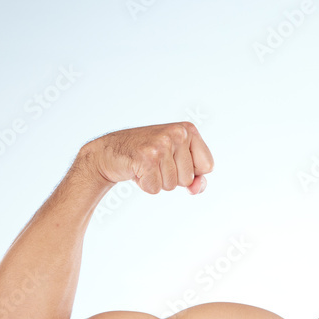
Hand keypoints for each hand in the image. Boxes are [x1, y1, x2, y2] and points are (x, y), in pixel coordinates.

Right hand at [79, 122, 213, 194]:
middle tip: (155, 163)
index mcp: (189, 130)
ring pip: (172, 185)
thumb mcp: (176, 165)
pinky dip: (145, 185)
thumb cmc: (148, 159)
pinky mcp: (146, 156)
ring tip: (146, 165)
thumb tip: (196, 188)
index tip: (174, 161)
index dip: (192, 172)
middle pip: (188, 179)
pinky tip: (136, 169)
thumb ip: (196, 179)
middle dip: (171, 178)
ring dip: (157, 181)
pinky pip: (155, 188)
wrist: (110, 153)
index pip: (208, 166)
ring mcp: (162, 143)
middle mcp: (177, 133)